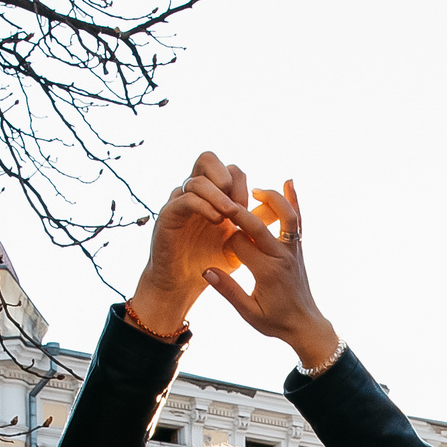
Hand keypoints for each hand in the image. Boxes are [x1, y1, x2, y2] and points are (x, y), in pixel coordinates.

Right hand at [129, 152, 252, 336]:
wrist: (180, 287)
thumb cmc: (211, 266)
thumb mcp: (240, 244)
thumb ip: (255, 225)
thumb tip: (278, 209)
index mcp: (210, 196)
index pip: (229, 172)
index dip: (243, 185)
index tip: (251, 210)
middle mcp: (194, 194)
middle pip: (207, 159)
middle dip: (227, 176)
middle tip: (238, 203)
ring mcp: (179, 203)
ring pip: (198, 178)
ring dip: (218, 194)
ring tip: (230, 214)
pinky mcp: (168, 216)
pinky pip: (185, 199)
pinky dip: (204, 205)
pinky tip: (217, 220)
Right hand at [199, 181, 342, 369]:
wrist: (305, 325)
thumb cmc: (275, 321)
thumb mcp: (249, 312)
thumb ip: (228, 291)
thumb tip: (206, 270)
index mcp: (267, 272)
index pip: (239, 244)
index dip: (225, 242)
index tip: (219, 249)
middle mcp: (282, 256)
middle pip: (256, 224)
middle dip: (236, 212)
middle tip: (221, 201)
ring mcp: (293, 250)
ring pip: (285, 214)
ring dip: (269, 198)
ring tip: (253, 191)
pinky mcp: (298, 248)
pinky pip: (298, 219)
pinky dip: (294, 199)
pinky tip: (288, 181)